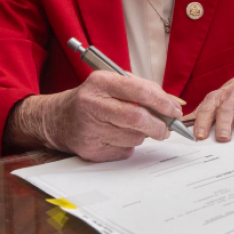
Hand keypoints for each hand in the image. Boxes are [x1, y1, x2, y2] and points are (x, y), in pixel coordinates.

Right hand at [6, 71, 182, 161]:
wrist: (58, 119)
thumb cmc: (94, 97)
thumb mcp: (113, 83)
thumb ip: (143, 89)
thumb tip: (173, 105)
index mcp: (101, 82)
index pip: (140, 91)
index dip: (162, 102)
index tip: (175, 111)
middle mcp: (92, 104)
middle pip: (137, 119)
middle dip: (159, 126)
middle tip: (166, 129)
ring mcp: (89, 129)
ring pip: (133, 137)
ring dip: (142, 135)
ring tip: (134, 128)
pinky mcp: (90, 150)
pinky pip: (124, 151)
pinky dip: (129, 145)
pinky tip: (117, 136)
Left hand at [189, 76, 233, 141]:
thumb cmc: (230, 97)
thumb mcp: (214, 102)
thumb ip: (199, 114)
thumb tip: (179, 126)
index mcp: (217, 97)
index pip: (207, 109)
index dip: (203, 122)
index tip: (199, 135)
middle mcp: (233, 95)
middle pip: (227, 109)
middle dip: (223, 124)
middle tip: (222, 138)